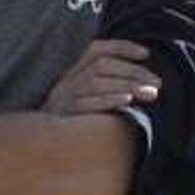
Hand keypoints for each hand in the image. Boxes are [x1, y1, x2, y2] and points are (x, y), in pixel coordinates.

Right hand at [40, 37, 158, 116]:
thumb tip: (138, 82)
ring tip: (151, 94)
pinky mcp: (63, 117)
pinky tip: (128, 102)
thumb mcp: (78, 99)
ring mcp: (63, 98)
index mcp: (69, 72)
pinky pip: (87, 105)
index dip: (122, 48)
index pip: (96, 50)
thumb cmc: (66, 123)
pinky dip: (108, 100)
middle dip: (133, 71)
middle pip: (101, 66)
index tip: (147, 54)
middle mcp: (65, 81)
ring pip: (96, 82)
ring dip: (127, 86)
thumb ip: (100, 86)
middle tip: (158, 83)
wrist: (36, 147)